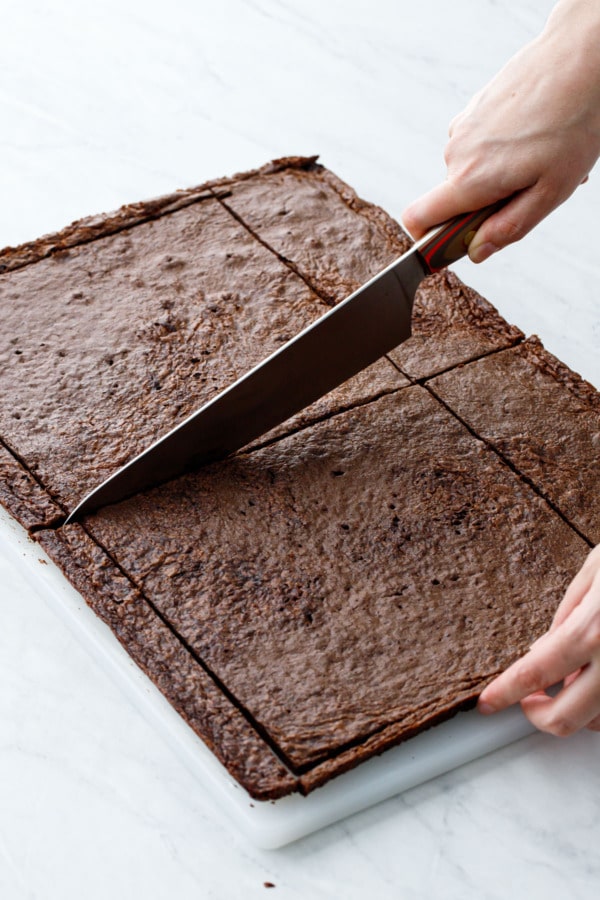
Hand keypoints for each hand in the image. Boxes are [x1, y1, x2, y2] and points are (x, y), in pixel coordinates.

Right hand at [402, 0, 599, 261]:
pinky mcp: (474, 108)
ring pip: (470, 171)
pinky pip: (479, 146)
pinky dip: (501, 151)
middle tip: (530, 188)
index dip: (428, 239)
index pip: (417, 219)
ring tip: (539, 157)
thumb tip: (478, 251)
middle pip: (453, 199)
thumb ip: (509, 228)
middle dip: (485, 204)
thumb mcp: (550, 192)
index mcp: (470, 179)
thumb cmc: (574, 122)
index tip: (452, 244)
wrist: (582, 58)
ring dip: (498, 175)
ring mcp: (464, 126)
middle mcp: (457, 152)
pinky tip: (534, 137)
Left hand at [478, 545, 599, 734]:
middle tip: (529, 699)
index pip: (535, 673)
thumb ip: (567, 613)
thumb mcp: (597, 569)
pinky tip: (598, 677)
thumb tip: (542, 649)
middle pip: (565, 719)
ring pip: (598, 725)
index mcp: (595, 629)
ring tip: (572, 679)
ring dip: (577, 710)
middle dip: (538, 715)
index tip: (487, 703)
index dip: (505, 693)